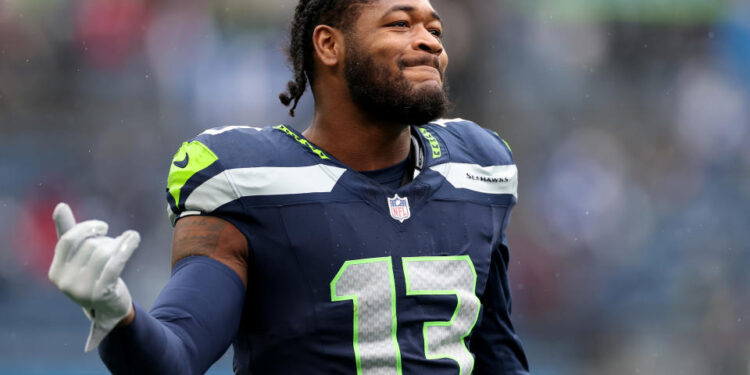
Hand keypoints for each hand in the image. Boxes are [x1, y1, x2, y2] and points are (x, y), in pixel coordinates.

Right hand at [48, 203, 139, 351]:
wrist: (110, 308)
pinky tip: (134, 238)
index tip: (103, 227)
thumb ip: (69, 232)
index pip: (68, 239)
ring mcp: (81, 291)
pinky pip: (114, 265)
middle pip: (90, 245)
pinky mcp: (101, 294)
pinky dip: (126, 248)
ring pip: (104, 253)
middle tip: (116, 246)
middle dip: (106, 241)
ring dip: (118, 244)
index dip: (86, 228)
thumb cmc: (94, 276)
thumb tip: (60, 206)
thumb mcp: (79, 256)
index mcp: (55, 272)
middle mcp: (64, 283)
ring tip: (126, 245)